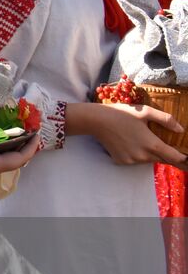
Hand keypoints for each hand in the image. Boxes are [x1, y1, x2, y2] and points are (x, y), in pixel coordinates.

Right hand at [70, 101, 186, 168]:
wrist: (96, 120)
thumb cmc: (121, 113)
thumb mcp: (145, 112)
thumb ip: (166, 120)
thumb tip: (181, 130)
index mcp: (152, 145)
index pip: (175, 158)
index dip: (185, 160)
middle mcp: (143, 156)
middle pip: (162, 159)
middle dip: (167, 154)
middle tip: (163, 144)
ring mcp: (131, 161)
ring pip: (148, 160)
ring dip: (151, 153)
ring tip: (142, 139)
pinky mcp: (122, 162)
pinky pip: (136, 160)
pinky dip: (137, 154)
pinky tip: (130, 142)